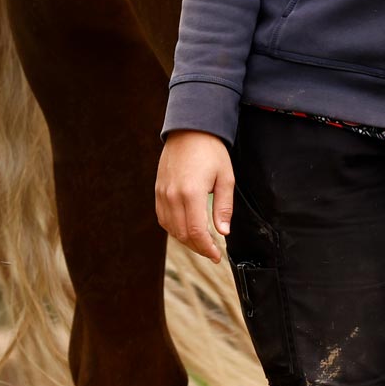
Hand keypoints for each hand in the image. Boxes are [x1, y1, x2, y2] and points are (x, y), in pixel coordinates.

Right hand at [155, 130, 233, 264]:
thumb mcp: (226, 178)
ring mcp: (162, 193)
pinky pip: (163, 218)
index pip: (196, 232)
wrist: (189, 130)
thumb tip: (223, 232)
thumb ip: (223, 207)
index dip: (207, 249)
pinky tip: (186, 229)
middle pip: (182, 234)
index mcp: (192, 193)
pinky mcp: (158, 190)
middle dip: (198, 247)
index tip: (216, 256)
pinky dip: (174, 229)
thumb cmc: (211, 151)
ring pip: (171, 229)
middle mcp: (173, 196)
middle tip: (212, 252)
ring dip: (186, 240)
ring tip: (202, 243)